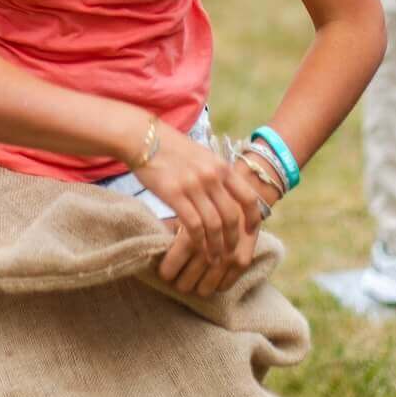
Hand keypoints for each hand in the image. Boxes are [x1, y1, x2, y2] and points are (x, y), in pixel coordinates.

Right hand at [142, 123, 263, 297]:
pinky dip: (198, 241)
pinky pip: (192, 225)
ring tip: (214, 258)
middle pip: (231, 216)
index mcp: (221, 166)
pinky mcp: (174, 194)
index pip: (248, 197)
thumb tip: (227, 195)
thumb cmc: (171, 148)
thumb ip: (216, 174)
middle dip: (233, 239)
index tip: (249, 231)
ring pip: (213, 225)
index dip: (252, 218)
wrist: (143, 138)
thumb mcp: (202, 156)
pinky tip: (197, 249)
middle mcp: (211, 176)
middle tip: (230, 253)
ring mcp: (193, 185)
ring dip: (216, 246)